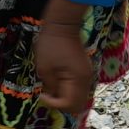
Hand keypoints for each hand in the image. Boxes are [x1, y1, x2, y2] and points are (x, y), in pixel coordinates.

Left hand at [33, 0, 97, 117]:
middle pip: (77, 105)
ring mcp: (86, 75)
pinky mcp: (83, 71)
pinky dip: (67, 90)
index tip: (42, 94)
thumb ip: (50, 86)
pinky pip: (77, 88)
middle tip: (47, 94)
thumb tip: (52, 96)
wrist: (63, 24)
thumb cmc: (51, 43)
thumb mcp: (44, 67)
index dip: (54, 104)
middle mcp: (86, 80)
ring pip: (78, 97)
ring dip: (65, 97)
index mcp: (78, 79)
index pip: (69, 104)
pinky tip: (57, 81)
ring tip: (51, 87)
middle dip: (61, 104)